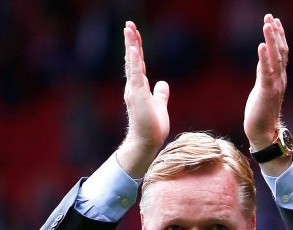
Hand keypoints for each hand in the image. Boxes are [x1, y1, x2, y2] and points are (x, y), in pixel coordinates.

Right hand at [116, 21, 169, 177]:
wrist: (147, 142)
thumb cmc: (151, 127)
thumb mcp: (159, 105)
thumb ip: (160, 94)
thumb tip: (163, 84)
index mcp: (139, 88)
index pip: (137, 64)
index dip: (136, 49)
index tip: (134, 34)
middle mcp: (134, 87)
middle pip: (132, 60)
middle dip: (131, 41)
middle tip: (129, 25)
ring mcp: (134, 90)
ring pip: (132, 63)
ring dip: (131, 46)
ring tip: (129, 30)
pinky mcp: (137, 95)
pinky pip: (135, 74)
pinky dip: (133, 61)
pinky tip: (133, 49)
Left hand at [244, 14, 287, 151]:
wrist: (264, 133)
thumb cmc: (261, 112)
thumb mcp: (262, 88)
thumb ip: (263, 73)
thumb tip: (262, 58)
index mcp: (279, 77)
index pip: (281, 53)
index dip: (278, 36)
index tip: (274, 20)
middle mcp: (280, 79)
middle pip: (280, 51)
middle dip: (275, 33)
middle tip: (270, 17)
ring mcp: (275, 85)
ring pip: (275, 58)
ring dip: (272, 40)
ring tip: (267, 24)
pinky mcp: (266, 92)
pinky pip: (266, 72)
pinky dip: (264, 57)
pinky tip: (261, 45)